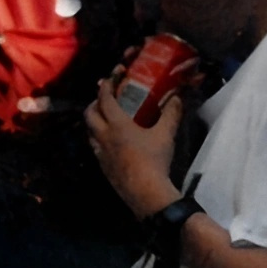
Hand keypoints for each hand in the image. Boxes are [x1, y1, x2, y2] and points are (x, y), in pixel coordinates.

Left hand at [85, 71, 183, 218]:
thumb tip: (177, 97)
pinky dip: (98, 137)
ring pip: (89, 131)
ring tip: (105, 117)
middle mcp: (103, 136)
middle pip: (90, 114)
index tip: (111, 76)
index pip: (105, 99)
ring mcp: (100, 152)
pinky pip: (94, 146)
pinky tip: (109, 141)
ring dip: (94, 120)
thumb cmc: (154, 159)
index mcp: (117, 125)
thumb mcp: (165, 134)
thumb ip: (171, 113)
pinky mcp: (102, 165)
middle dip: (94, 102)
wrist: (144, 191)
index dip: (107, 85)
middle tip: (104, 97)